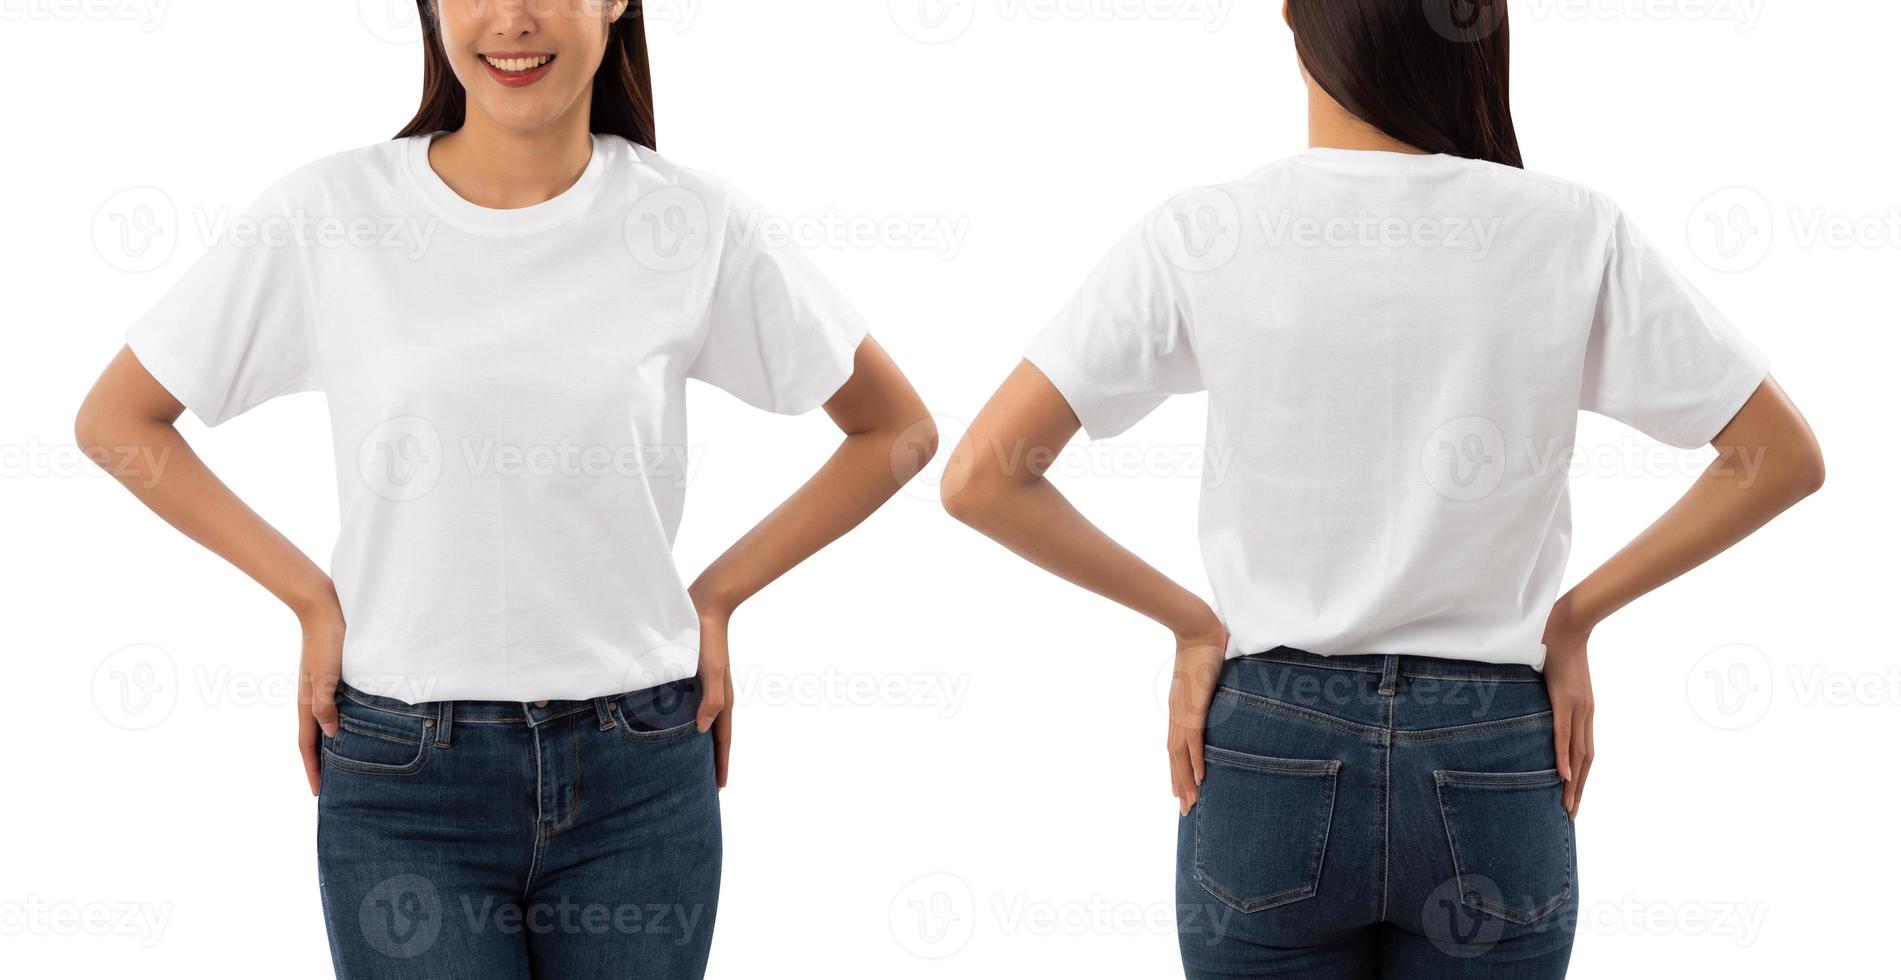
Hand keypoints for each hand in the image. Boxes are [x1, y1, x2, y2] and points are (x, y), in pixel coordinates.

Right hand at [297, 603, 344, 795]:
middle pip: (315, 738)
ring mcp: (321, 688)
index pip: (308, 745)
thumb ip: (326, 706)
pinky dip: (342, 723)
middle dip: (321, 763)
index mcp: (307, 703)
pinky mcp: (333, 677)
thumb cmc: (327, 641)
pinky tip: (355, 726)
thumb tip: (332, 735)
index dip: (313, 769)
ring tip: (345, 763)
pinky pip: (335, 708)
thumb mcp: (326, 677)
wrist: (324, 607)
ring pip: (326, 724)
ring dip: (332, 744)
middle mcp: (312, 698)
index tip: (319, 793)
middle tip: (333, 785)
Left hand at [692, 604, 734, 789]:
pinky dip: (688, 723)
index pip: (722, 739)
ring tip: (692, 762)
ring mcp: (705, 687)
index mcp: (722, 698)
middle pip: (715, 735)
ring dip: (700, 743)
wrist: (705, 605)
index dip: (721, 763)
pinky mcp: (694, 677)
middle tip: (706, 783)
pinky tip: (675, 727)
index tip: (719, 788)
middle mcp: (715, 695)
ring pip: (703, 722)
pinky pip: (692, 708)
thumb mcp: (710, 670)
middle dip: (713, 759)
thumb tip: (702, 731)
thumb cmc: (706, 638)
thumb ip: (711, 699)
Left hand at [1167, 616, 1229, 815]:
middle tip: (1185, 809)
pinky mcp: (1193, 707)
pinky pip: (1193, 741)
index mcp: (1179, 709)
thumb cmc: (1204, 648)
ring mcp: (1184, 711)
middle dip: (1180, 784)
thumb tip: (1220, 694)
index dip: (1178, 770)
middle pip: (1175, 757)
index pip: (1176, 747)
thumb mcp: (1206, 677)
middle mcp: (1177, 714)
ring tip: (1190, 803)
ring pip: (1180, 755)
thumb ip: (1210, 691)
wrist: (1197, 628)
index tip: (1181, 790)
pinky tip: (1200, 779)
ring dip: (1185, 781)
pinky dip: (1195, 761)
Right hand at [1542, 601, 1594, 818]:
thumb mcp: (1554, 675)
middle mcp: (1585, 713)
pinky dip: (1564, 756)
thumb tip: (1532, 697)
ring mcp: (1576, 707)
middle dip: (1578, 789)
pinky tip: (1563, 776)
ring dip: (1573, 783)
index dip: (1581, 776)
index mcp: (1583, 709)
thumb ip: (1548, 691)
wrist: (1569, 620)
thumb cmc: (1557, 643)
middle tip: (1570, 814)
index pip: (1585, 750)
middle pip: (1586, 760)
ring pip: (1578, 754)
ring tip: (1567, 806)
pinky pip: (1563, 734)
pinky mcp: (1564, 700)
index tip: (1573, 797)